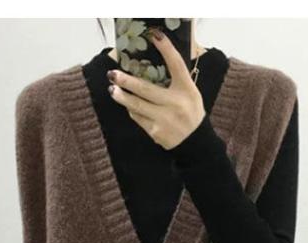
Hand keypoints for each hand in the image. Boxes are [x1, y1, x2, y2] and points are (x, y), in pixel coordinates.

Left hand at [107, 27, 205, 149]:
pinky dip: (132, 110)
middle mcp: (175, 104)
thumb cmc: (190, 113)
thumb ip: (177, 80)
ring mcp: (164, 119)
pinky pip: (138, 118)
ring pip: (137, 106)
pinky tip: (127, 106)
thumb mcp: (190, 93)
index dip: (166, 49)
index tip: (155, 35)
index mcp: (187, 90)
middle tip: (113, 74)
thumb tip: (152, 64)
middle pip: (146, 89)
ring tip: (112, 90)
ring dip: (122, 98)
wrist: (195, 143)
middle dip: (127, 82)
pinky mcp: (156, 132)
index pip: (177, 65)